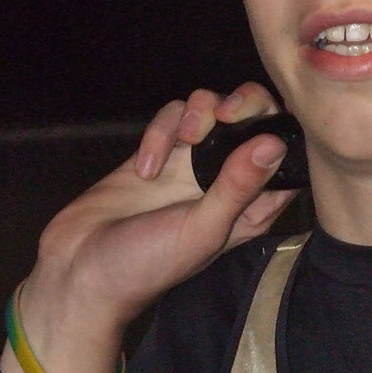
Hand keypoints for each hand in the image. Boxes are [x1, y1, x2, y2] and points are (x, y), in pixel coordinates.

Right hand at [19, 82, 296, 372]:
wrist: (81, 268)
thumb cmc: (149, 265)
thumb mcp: (202, 230)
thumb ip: (238, 187)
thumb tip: (274, 144)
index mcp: (252, 207)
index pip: (290, 159)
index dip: (288, 134)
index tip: (271, 126)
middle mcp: (228, 180)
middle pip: (256, 119)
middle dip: (247, 104)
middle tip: (227, 115)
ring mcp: (193, 163)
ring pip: (213, 107)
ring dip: (199, 113)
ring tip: (184, 140)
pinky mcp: (160, 150)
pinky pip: (172, 116)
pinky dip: (159, 132)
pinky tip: (146, 168)